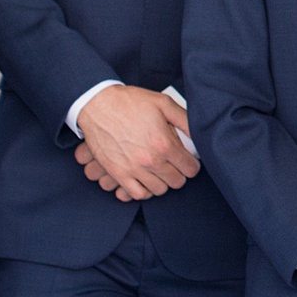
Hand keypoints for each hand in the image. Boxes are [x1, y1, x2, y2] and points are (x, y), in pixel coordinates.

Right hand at [75, 87, 198, 199]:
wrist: (97, 104)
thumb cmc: (130, 102)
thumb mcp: (163, 103)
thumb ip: (185, 120)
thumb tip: (199, 135)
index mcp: (164, 143)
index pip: (190, 169)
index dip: (192, 165)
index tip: (188, 161)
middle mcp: (150, 160)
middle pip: (176, 182)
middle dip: (180, 174)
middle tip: (175, 165)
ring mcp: (133, 169)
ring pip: (159, 190)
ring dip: (163, 182)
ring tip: (161, 172)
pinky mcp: (117, 173)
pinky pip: (137, 194)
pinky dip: (144, 190)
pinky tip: (146, 180)